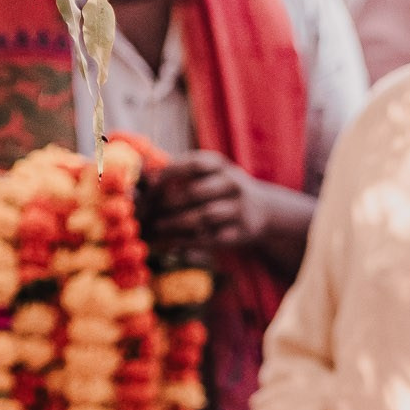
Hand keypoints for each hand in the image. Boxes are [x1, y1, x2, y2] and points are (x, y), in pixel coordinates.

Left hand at [147, 151, 267, 256]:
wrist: (265, 211)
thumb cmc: (223, 190)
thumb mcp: (211, 174)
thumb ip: (182, 174)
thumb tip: (145, 179)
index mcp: (222, 166)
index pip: (194, 165)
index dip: (170, 173)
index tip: (150, 183)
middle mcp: (233, 184)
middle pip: (196, 192)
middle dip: (169, 203)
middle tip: (148, 212)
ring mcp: (239, 209)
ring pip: (203, 217)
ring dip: (177, 223)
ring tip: (157, 227)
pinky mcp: (241, 233)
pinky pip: (212, 238)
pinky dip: (189, 242)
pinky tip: (172, 244)